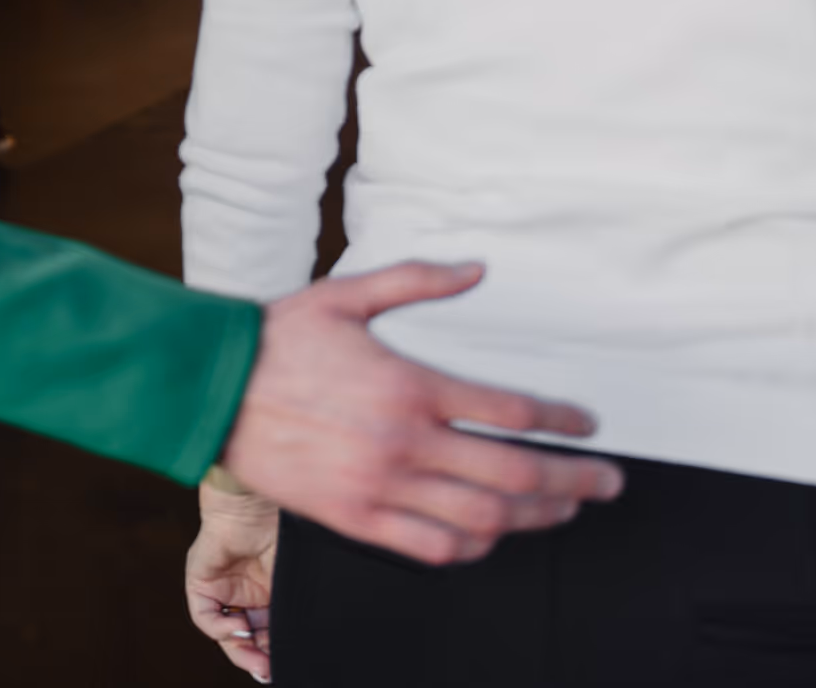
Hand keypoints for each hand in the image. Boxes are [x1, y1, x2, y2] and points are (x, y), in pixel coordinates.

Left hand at [185, 480, 278, 682]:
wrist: (257, 502)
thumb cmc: (280, 531)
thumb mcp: (291, 579)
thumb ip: (289, 609)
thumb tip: (296, 642)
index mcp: (268, 592)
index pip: (267, 632)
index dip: (273, 651)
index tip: (282, 667)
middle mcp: (244, 594)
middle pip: (246, 638)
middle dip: (257, 657)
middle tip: (268, 671)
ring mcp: (222, 589)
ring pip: (225, 632)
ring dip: (239, 650)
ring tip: (257, 660)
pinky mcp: (201, 582)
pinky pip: (205, 617)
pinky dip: (220, 628)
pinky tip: (237, 625)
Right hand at [222, 262, 624, 566]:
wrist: (208, 389)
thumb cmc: (275, 340)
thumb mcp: (346, 295)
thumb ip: (417, 281)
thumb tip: (476, 267)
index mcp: (410, 386)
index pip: (511, 411)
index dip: (562, 421)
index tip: (587, 425)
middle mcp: (403, 442)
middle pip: (516, 474)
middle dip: (575, 481)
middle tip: (607, 483)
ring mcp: (379, 486)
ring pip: (482, 517)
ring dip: (533, 517)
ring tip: (560, 511)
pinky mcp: (353, 517)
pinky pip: (430, 547)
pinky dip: (471, 547)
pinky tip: (488, 536)